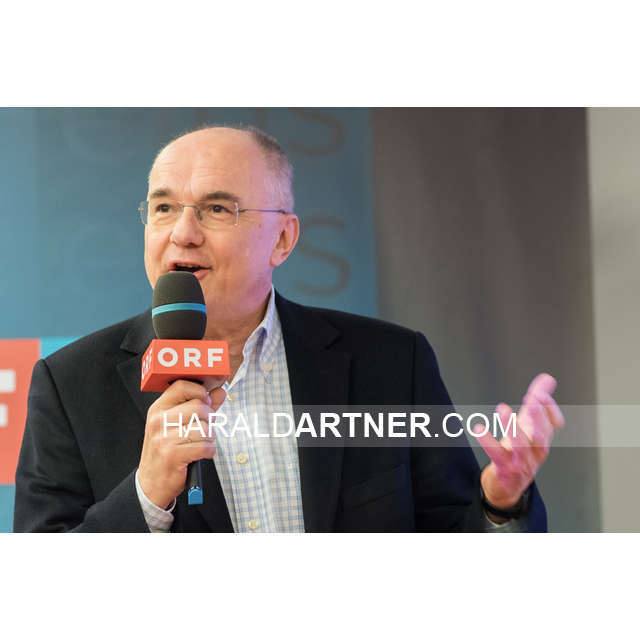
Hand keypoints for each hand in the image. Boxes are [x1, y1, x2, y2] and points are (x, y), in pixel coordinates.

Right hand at [138, 376, 226, 508]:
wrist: (150, 483)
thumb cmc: (167, 451)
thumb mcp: (177, 425)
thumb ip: (201, 406)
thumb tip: (220, 391)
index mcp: (158, 409)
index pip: (182, 386)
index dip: (200, 391)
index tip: (205, 401)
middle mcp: (159, 421)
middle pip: (198, 407)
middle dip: (209, 418)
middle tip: (205, 428)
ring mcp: (164, 438)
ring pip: (204, 428)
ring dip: (210, 437)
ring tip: (201, 443)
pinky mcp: (172, 455)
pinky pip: (205, 447)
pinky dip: (209, 451)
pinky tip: (201, 454)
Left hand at [474, 373, 564, 512]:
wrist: (508, 486)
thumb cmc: (519, 451)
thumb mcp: (528, 425)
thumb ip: (537, 401)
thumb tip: (548, 378)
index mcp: (543, 438)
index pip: (553, 423)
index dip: (549, 409)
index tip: (539, 393)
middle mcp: (536, 451)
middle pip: (542, 434)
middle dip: (538, 416)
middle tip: (531, 398)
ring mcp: (522, 462)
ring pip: (521, 446)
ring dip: (512, 427)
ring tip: (503, 408)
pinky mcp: (505, 469)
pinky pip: (498, 455)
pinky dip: (488, 442)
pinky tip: (479, 428)